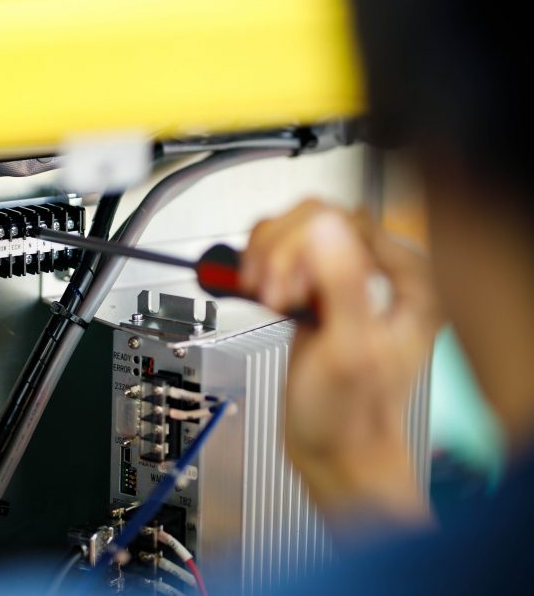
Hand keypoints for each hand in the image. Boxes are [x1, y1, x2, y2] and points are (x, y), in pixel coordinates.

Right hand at [241, 200, 440, 540]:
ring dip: (267, 256)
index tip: (289, 288)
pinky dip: (262, 264)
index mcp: (409, 281)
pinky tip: (261, 292)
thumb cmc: (350, 416)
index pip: (347, 222)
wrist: (334, 450)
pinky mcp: (318, 290)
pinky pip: (283, 252)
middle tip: (274, 293)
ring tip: (266, 294)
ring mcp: (346, 279)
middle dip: (283, 252)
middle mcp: (381, 273)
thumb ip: (342, 285)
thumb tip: (323, 228)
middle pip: (317, 219)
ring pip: (295, 229)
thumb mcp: (348, 350)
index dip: (306, 248)